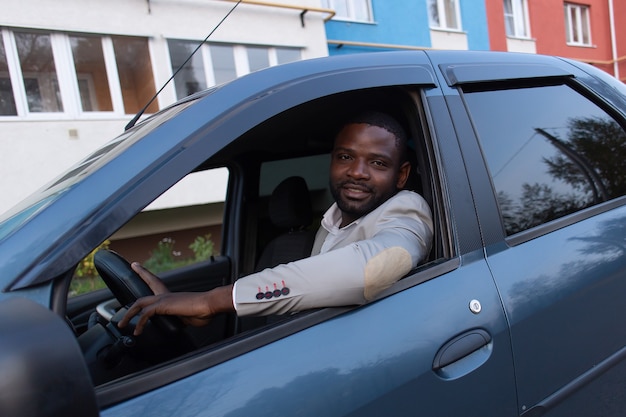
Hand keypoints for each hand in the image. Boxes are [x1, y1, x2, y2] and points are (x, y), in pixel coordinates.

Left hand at [117, 262, 233, 334]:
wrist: (210, 305)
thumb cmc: (204, 311)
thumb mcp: (189, 316)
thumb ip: (181, 318)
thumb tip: (181, 322)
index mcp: (172, 297)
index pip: (157, 282)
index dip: (148, 273)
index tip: (141, 265)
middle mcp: (166, 295)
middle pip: (150, 282)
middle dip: (141, 274)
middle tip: (135, 266)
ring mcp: (164, 299)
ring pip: (140, 303)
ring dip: (129, 314)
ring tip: (122, 324)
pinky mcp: (163, 305)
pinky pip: (146, 314)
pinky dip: (140, 323)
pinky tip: (138, 331)